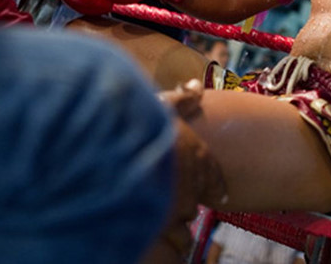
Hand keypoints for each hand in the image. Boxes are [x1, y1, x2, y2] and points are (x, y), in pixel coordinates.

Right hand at [149, 81, 225, 262]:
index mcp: (196, 155)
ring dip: (177, 223)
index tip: (218, 192)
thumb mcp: (159, 105)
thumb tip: (194, 86)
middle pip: (196, 200)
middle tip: (174, 198)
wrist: (112, 153)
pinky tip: (158, 234)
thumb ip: (180, 100)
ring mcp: (177, 208)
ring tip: (164, 220)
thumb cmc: (136, 126)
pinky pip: (175, 243)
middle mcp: (191, 184)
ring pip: (185, 224)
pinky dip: (169, 241)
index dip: (213, 184)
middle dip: (187, 199)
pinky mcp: (160, 228)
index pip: (214, 175)